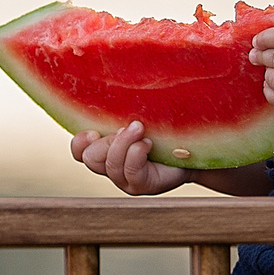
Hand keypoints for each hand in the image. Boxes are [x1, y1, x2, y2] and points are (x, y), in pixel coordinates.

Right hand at [70, 122, 187, 195]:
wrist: (194, 151)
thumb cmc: (165, 131)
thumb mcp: (140, 120)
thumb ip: (122, 113)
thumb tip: (112, 88)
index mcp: (106, 150)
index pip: (79, 152)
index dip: (79, 142)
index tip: (94, 130)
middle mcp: (112, 168)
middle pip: (90, 158)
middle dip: (108, 139)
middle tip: (132, 127)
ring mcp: (126, 180)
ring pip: (110, 164)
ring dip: (124, 142)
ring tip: (141, 130)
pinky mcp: (142, 186)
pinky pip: (130, 170)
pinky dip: (137, 152)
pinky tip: (148, 144)